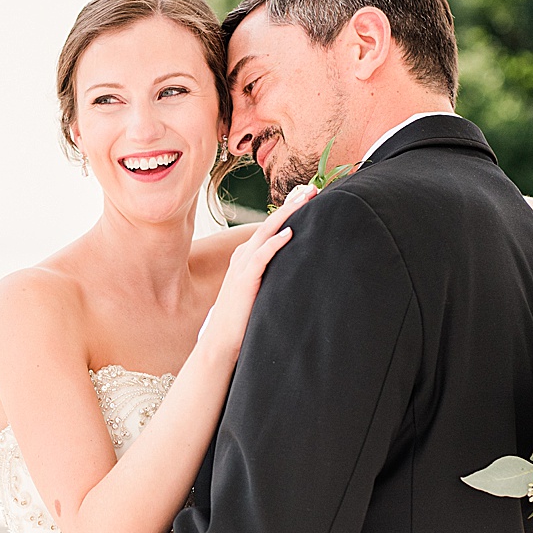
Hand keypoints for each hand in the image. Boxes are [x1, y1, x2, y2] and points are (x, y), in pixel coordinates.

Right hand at [200, 184, 315, 359]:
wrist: (220, 343)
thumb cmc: (242, 322)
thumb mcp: (259, 294)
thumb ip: (272, 280)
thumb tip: (296, 274)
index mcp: (246, 258)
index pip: (269, 228)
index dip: (287, 211)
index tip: (307, 197)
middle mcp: (242, 257)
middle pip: (269, 224)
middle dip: (291, 205)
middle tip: (312, 189)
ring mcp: (241, 268)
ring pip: (265, 233)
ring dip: (286, 215)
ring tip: (305, 199)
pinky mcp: (244, 281)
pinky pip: (261, 257)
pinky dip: (275, 243)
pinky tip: (290, 233)